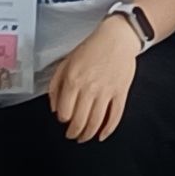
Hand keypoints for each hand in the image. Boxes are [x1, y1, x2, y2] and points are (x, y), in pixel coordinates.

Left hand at [46, 12, 144, 140]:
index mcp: (73, 81)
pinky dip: (108, 129)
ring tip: (84, 138)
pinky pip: (115, 116)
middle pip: (79, 121)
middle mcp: (89, 88)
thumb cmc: (91, 48)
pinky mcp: (120, 92)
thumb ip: (56, 85)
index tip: (64, 119)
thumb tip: (54, 108)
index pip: (64, 112)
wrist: (117, 38)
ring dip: (88, 134)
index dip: (62, 119)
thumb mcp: (66, 63)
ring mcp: (106, 92)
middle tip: (72, 135)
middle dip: (73, 133)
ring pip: (95, 122)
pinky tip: (102, 135)